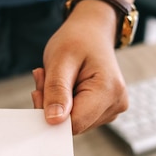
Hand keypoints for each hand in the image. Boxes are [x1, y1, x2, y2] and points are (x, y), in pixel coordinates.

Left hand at [31, 1, 127, 133]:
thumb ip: (57, 91)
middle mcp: (116, 104)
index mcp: (109, 91)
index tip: (39, 90)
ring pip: (73, 122)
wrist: (92, 31)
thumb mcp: (61, 60)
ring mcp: (112, 109)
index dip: (50, 113)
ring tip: (56, 77)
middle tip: (45, 78)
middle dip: (52, 105)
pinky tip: (64, 84)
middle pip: (73, 124)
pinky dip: (64, 104)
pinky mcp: (105, 111)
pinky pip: (77, 117)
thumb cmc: (77, 39)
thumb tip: (53, 121)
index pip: (74, 124)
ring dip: (56, 103)